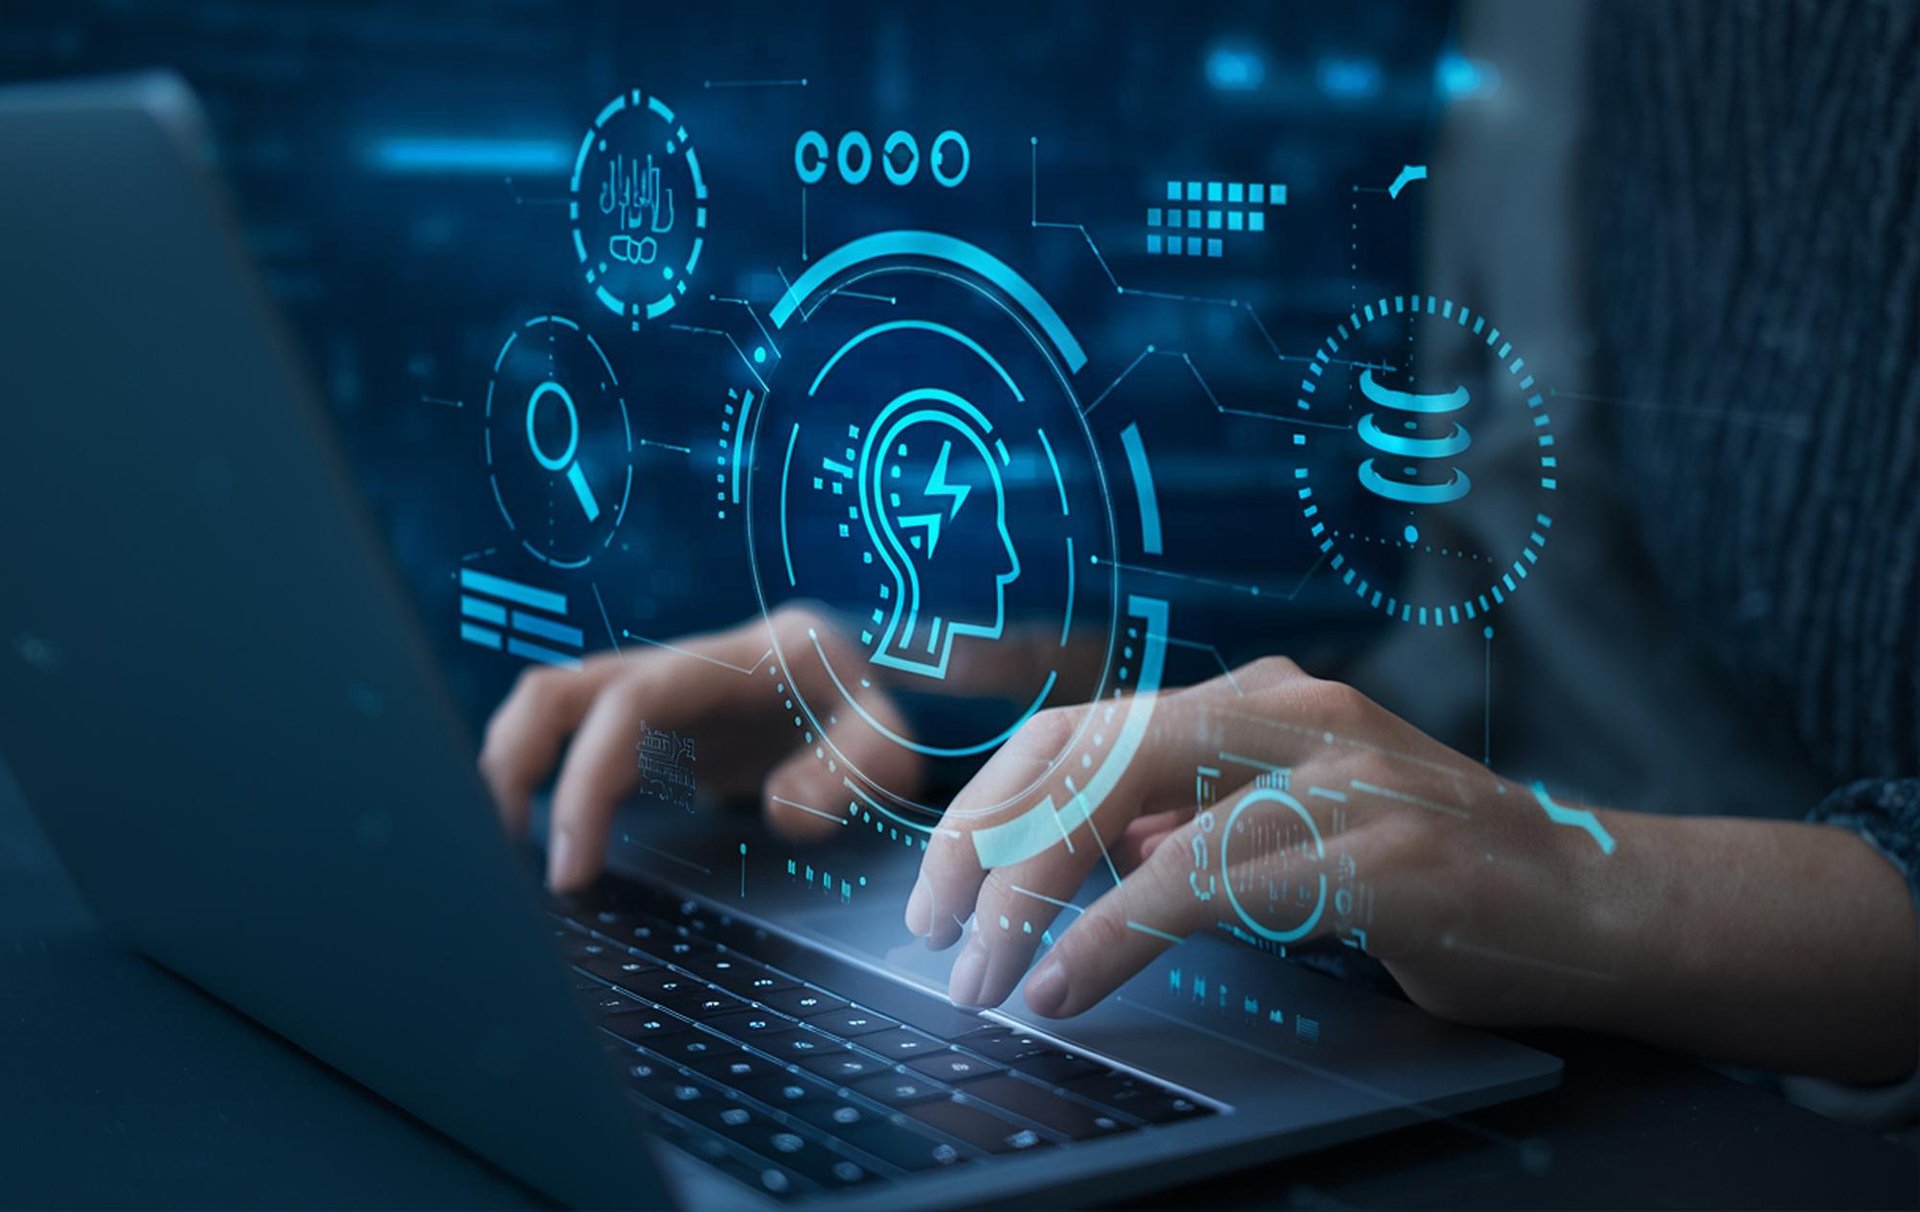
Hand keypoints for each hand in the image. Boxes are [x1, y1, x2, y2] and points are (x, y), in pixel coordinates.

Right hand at [479, 605, 920, 889]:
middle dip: (512, 766)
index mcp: (725, 665)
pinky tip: (545, 854)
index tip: (573, 866)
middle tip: (505, 864)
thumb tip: (782, 813)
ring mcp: (651, 699)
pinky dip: (542, 789)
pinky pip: (571, 746)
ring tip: (507, 862)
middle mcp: (672, 672)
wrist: (861, 681)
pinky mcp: (642, 732)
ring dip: (511, 773)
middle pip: (555, 690)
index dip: (586, 779)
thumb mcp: (890, 743)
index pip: (627, 704)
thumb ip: (851, 772)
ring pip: (547, 710)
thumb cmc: (871, 712)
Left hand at [906, 656, 1613, 1024]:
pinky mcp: (1382, 847)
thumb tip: (1085, 842)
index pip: (1083, 728)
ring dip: (1038, 904)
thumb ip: (1195, 820)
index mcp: (1258, 702)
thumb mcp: (1294, 828)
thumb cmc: (1435, 874)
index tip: (939, 885)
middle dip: (988, 845)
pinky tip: (1072, 984)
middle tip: (935, 932)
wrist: (1602, 902)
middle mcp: (1291, 713)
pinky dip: (1120, 935)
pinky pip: (1211, 883)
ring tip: (989, 980)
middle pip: (1089, 752)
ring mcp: (1341, 773)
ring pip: (1138, 812)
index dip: (992, 802)